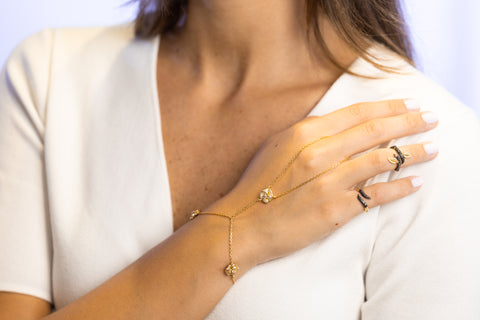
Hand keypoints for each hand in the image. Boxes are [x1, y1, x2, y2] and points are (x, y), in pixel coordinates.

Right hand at [201, 99, 437, 269]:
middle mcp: (319, 153)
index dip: (388, 106)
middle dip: (409, 122)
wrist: (242, 224)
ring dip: (413, 153)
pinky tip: (415, 182)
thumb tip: (346, 129)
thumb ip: (310, 134)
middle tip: (431, 119)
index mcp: (303, 133)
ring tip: (432, 149)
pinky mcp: (335, 209)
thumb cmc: (256, 185)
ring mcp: (328, 182)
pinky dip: (400, 187)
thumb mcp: (277, 147)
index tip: (410, 104)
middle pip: (375, 131)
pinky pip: (376, 195)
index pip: (356, 113)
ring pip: (381, 160)